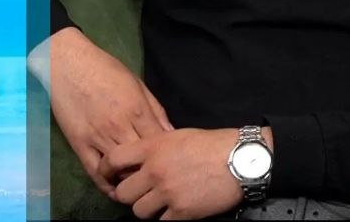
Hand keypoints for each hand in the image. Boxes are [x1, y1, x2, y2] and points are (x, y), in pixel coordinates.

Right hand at [48, 27, 173, 196]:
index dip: (170, 156)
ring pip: (120, 169)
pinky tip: (115, 189)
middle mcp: (120, 128)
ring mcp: (98, 138)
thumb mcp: (139, 85)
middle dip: (153, 171)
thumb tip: (172, 133)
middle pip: (142, 160)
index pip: (160, 144)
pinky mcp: (79, 144)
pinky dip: (105, 184)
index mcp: (138, 111)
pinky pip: (94, 171)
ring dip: (131, 179)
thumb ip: (156, 111)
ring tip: (141, 186)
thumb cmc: (107, 70)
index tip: (175, 162)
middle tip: (160, 178)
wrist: (68, 65)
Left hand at [102, 127, 252, 219]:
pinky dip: (168, 218)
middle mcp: (156, 171)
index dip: (106, 170)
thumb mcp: (179, 136)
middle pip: (123, 193)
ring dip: (148, 209)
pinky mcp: (182, 211)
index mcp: (154, 148)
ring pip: (139, 211)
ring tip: (161, 203)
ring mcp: (168, 193)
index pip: (114, 160)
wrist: (243, 158)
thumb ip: (156, 147)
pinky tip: (177, 209)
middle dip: (131, 194)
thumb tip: (139, 161)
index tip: (109, 177)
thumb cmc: (214, 143)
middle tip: (143, 192)